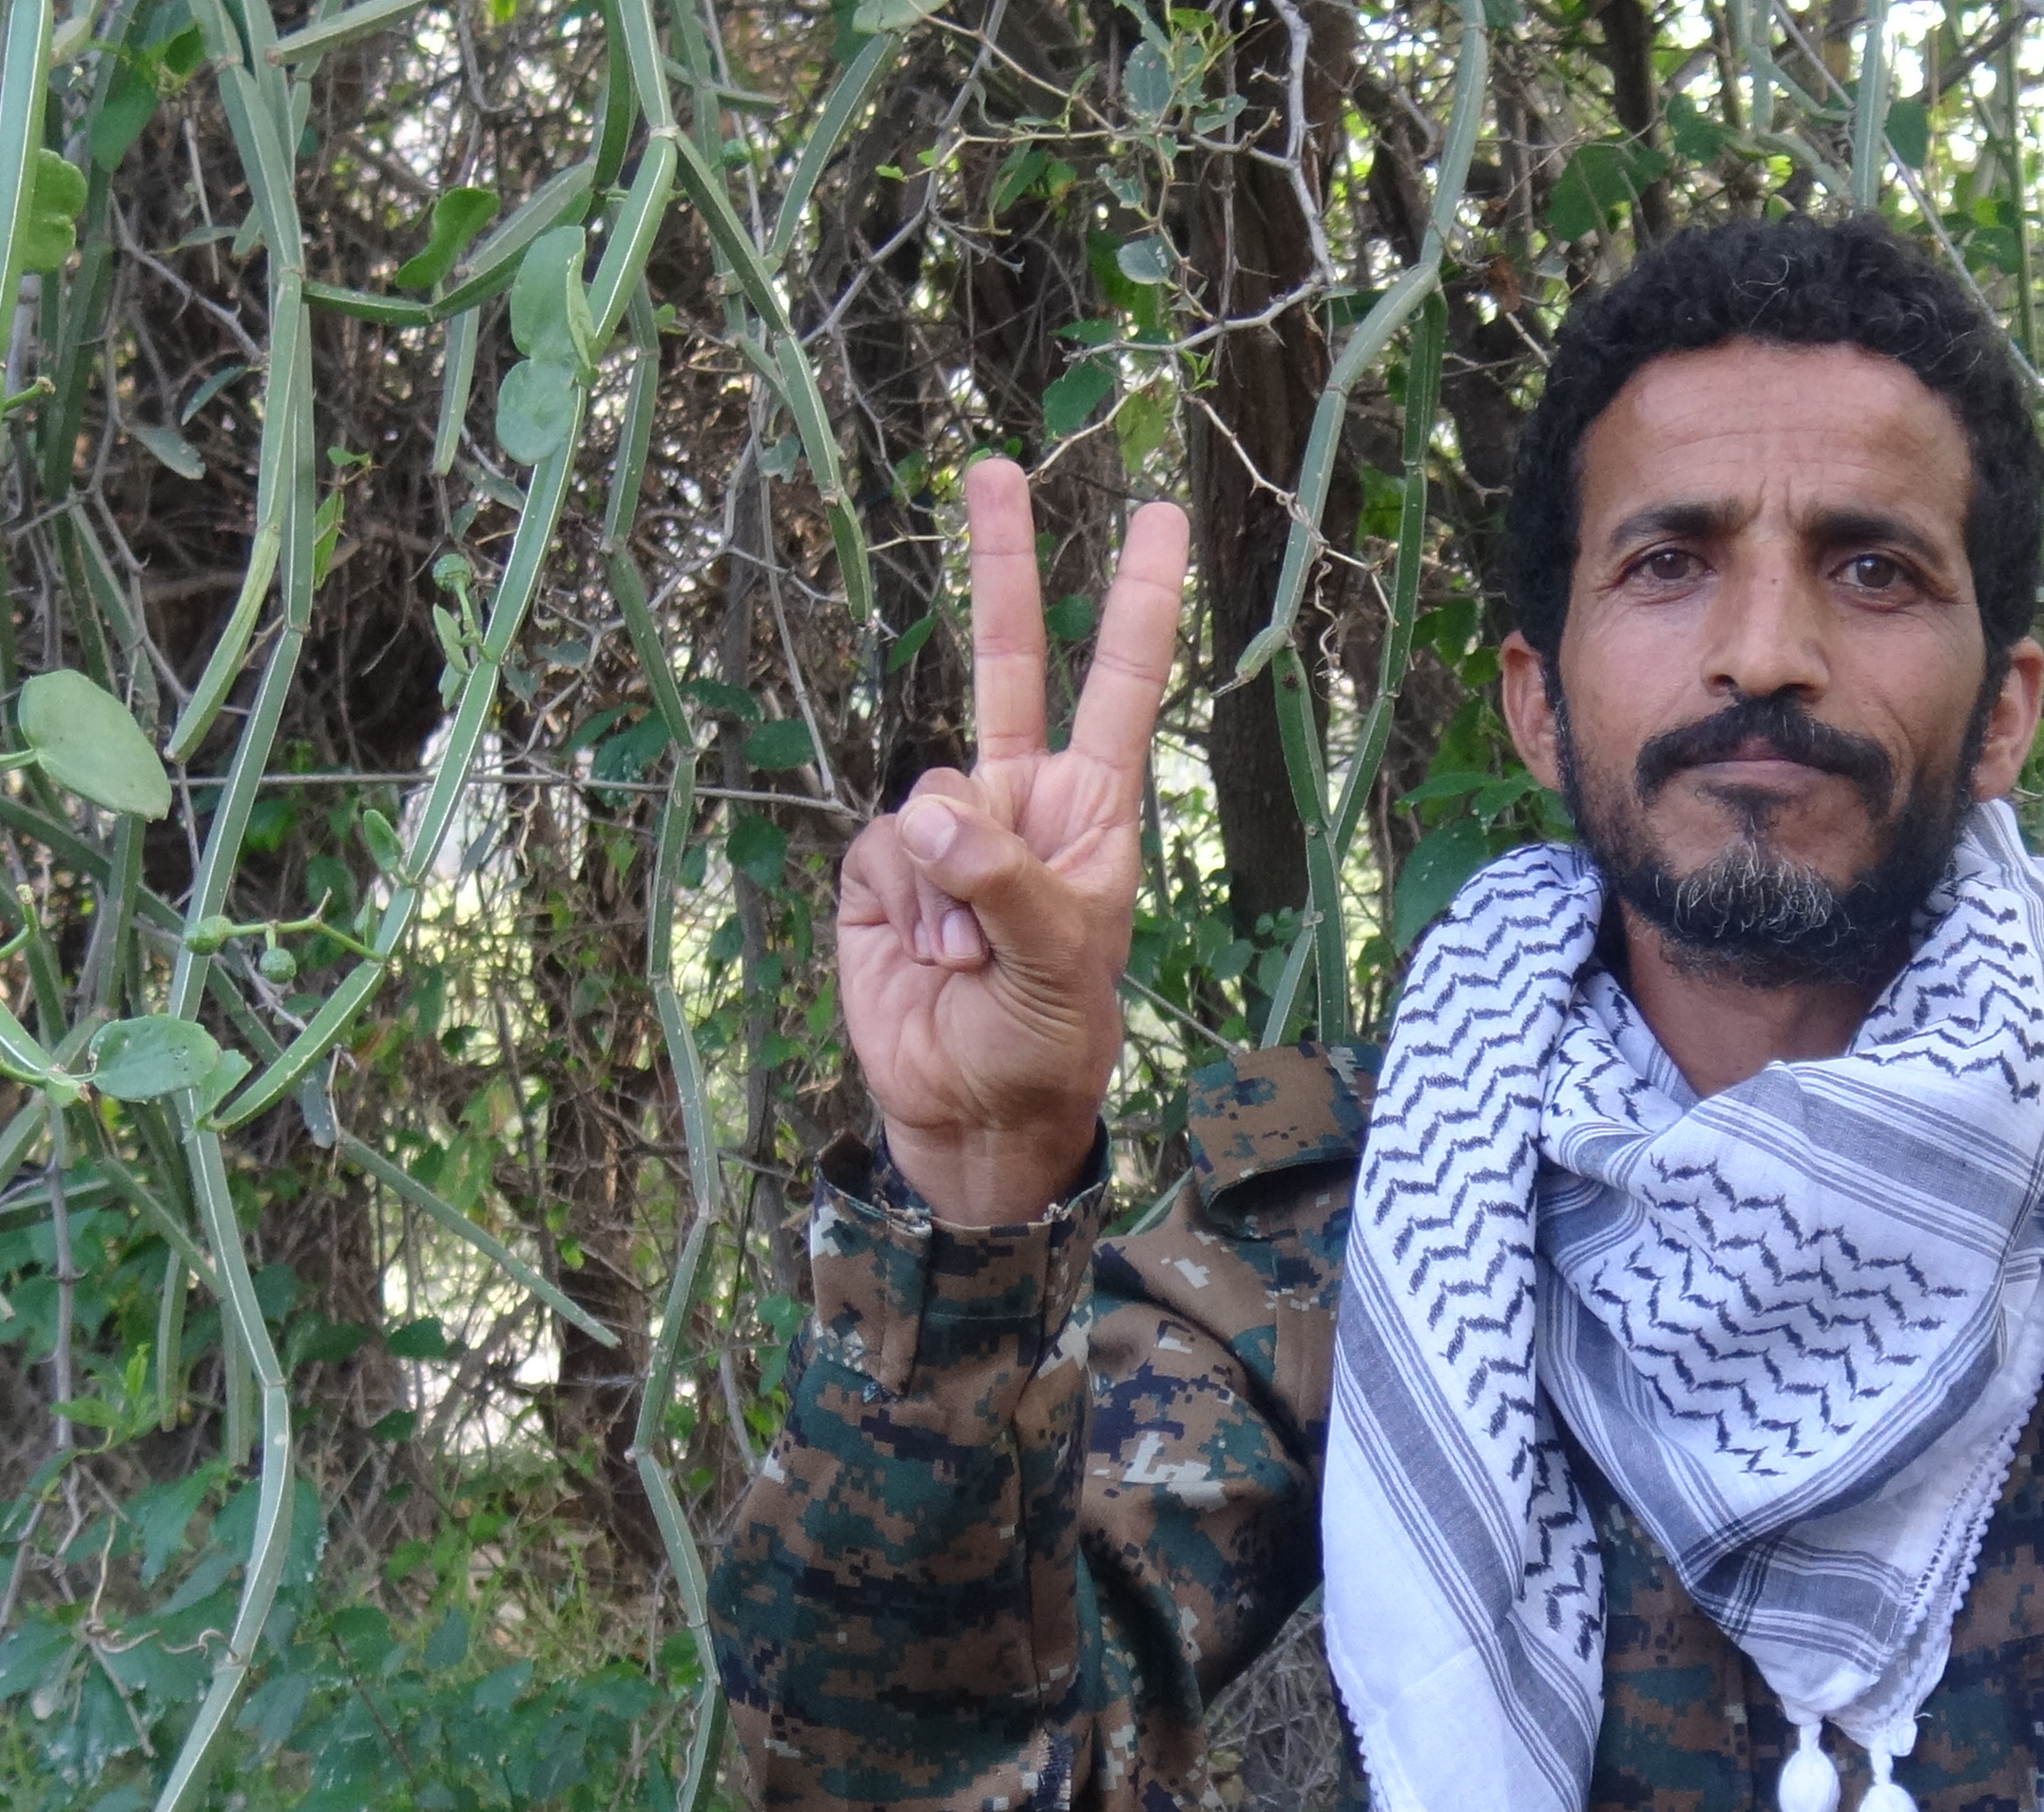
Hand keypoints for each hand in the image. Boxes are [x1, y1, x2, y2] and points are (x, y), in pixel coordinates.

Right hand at [837, 461, 1188, 1222]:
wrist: (967, 1112)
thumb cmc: (1046, 1039)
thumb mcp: (1058, 963)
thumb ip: (1002, 879)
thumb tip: (932, 810)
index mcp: (1095, 811)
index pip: (1120, 684)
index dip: (1136, 601)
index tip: (1158, 515)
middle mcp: (1023, 801)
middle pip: (1006, 661)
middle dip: (1001, 564)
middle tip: (991, 468)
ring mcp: (949, 830)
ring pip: (932, 787)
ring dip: (947, 877)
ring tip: (971, 953)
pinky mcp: (886, 868)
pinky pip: (884, 845)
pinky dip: (904, 903)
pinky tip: (927, 954)